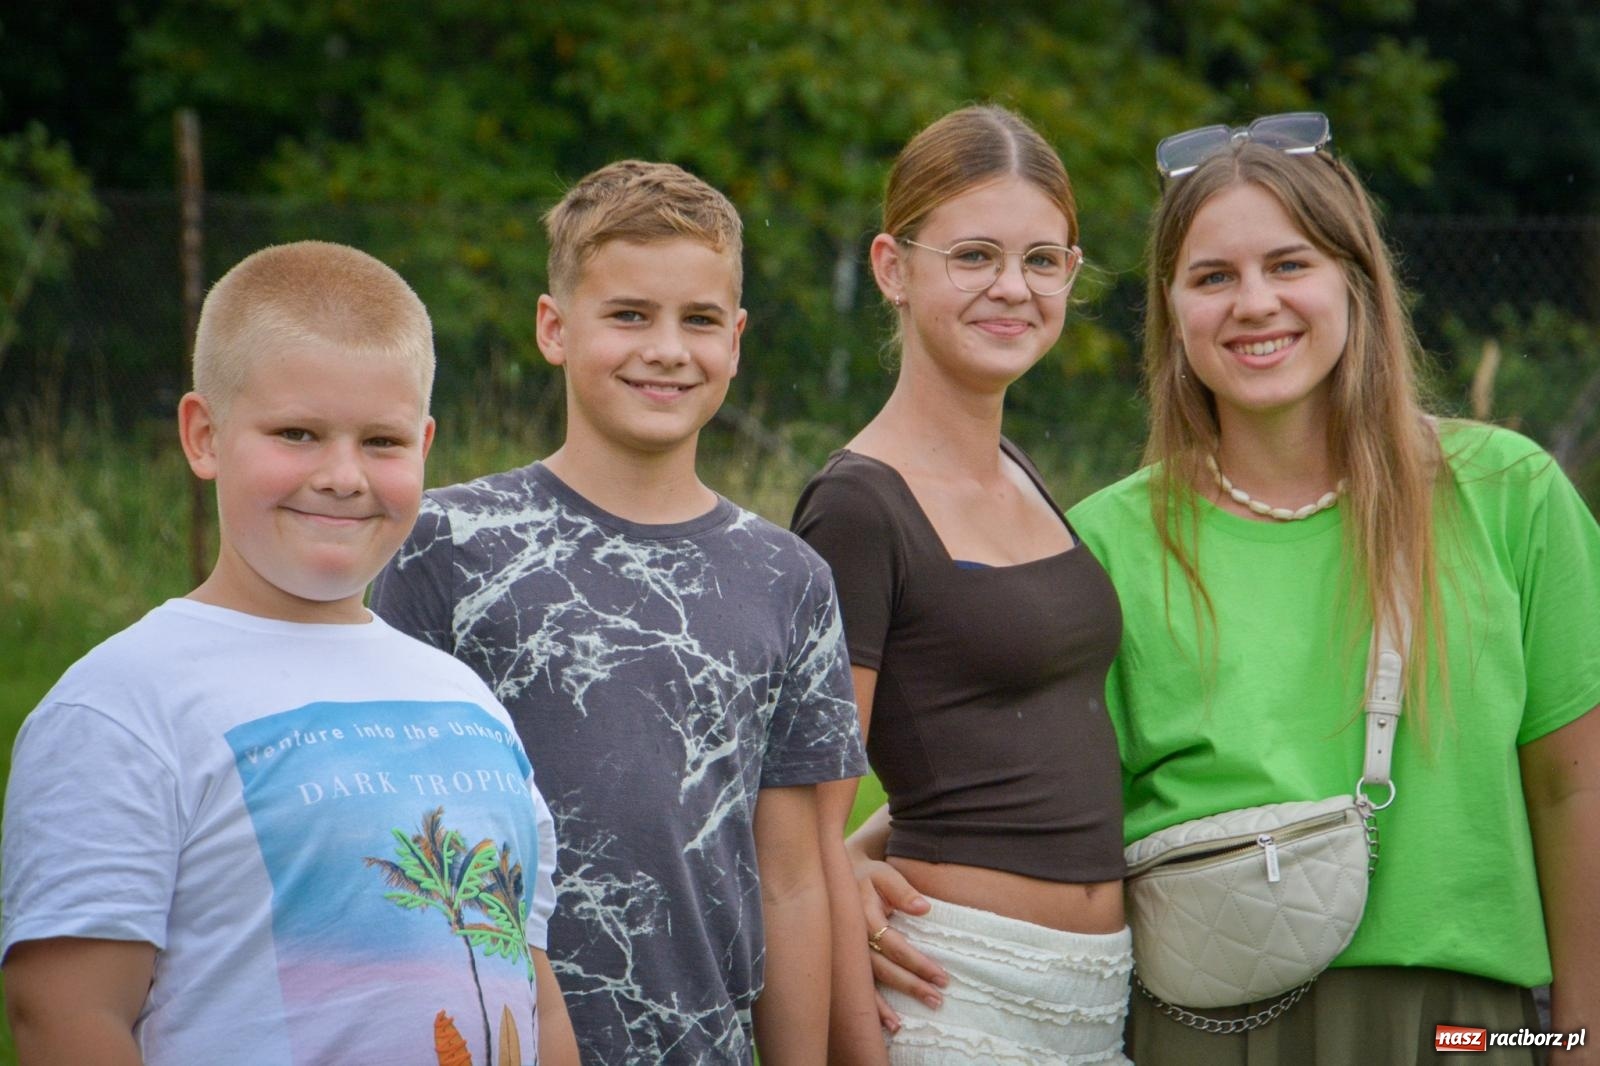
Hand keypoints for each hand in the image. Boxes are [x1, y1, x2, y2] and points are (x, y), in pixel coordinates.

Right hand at [853, 857, 947, 1030]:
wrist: (837, 878)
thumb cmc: (866, 876)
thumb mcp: (883, 874)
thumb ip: (902, 890)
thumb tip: (924, 908)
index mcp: (861, 915)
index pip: (893, 944)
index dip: (917, 962)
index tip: (942, 977)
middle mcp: (851, 938)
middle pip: (882, 967)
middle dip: (909, 985)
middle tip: (936, 1000)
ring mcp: (845, 952)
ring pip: (865, 982)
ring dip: (882, 1006)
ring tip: (900, 1026)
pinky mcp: (844, 960)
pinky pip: (854, 986)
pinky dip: (867, 1005)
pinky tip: (879, 1024)